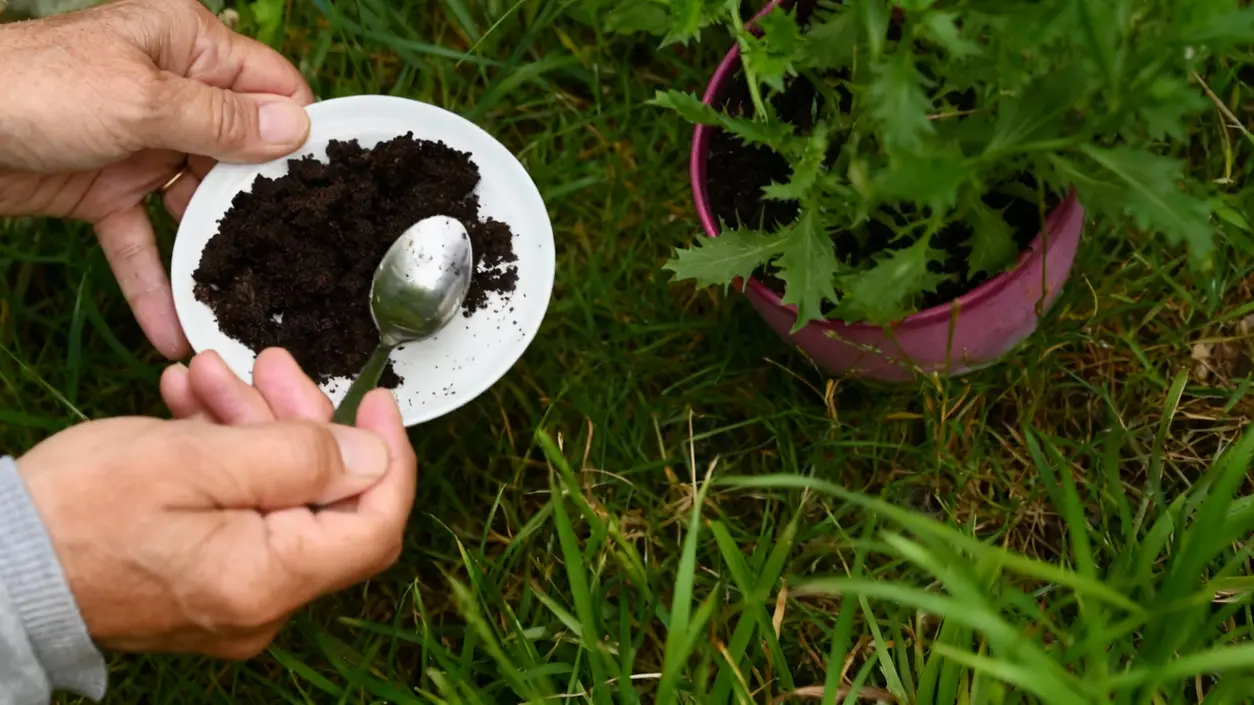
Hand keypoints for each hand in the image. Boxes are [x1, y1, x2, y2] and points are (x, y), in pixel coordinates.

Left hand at [0, 0, 314, 358]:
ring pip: (196, 202)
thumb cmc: (33, 89)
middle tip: (298, 257)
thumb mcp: (141, 101)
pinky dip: (154, 281)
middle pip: (240, 152)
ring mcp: (140, 143)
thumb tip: (298, 130)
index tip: (331, 184)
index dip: (300, 130)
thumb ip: (222, 122)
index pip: (270, 84)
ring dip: (212, 252)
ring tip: (244, 303)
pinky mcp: (105, 189)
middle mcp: (172, 91)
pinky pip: (142, 238)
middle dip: (261, 206)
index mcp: (187, 45)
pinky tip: (172, 330)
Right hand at [16, 349, 416, 657]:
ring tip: (209, 375)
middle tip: (268, 365)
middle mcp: (261, 602)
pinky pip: (238, 513)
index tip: (379, 399)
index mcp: (269, 579)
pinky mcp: (203, 582)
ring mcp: (232, 597)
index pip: (376, 525)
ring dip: (252, 428)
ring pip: (277, 497)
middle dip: (300, 422)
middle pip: (324, 502)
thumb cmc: (75, 512)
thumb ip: (298, 458)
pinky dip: (224, 457)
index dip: (389, 455)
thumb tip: (375, 457)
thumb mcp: (193, 460)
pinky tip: (192, 409)